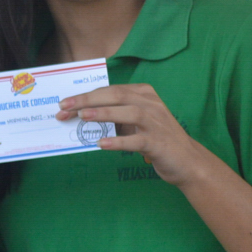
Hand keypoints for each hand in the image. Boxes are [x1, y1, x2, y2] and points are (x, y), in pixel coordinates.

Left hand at [58, 84, 207, 187]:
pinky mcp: (159, 143)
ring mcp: (157, 123)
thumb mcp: (136, 122)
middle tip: (65, 108)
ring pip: (128, 112)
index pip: (110, 90)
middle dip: (88, 101)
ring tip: (82, 117)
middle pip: (117, 96)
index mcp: (144, 94)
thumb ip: (115, 115)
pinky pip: (137, 140)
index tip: (64, 104)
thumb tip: (81, 116)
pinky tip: (101, 144)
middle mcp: (151, 104)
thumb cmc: (156, 139)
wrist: (187, 161)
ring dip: (103, 113)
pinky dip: (118, 141)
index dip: (85, 96)